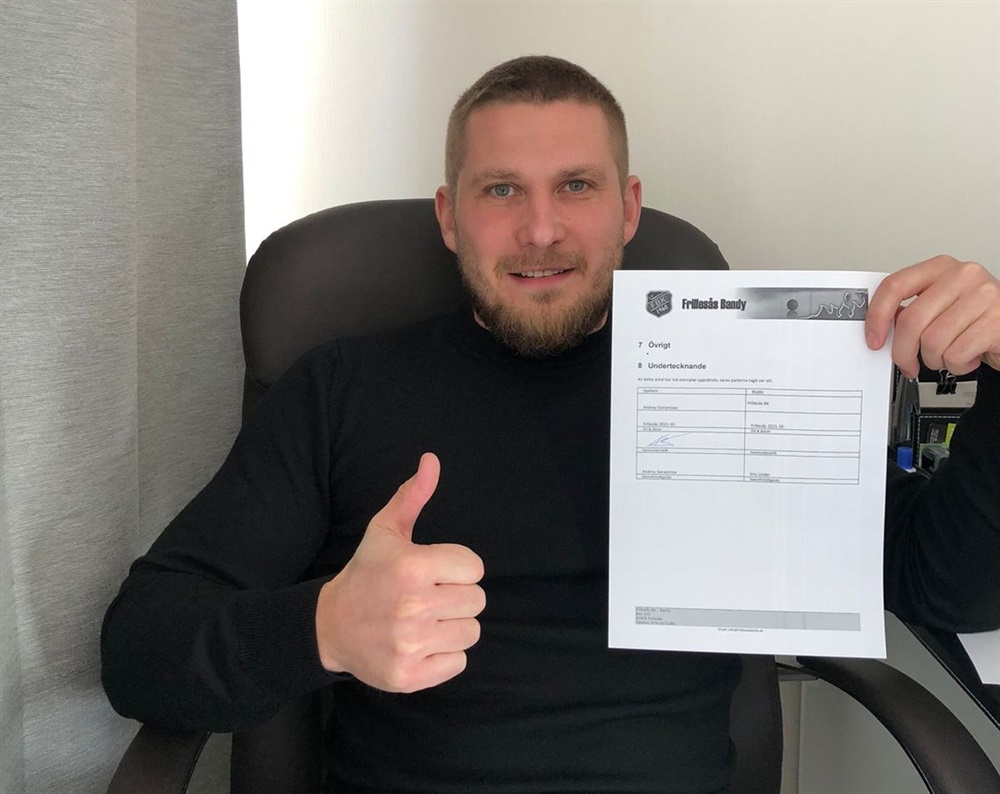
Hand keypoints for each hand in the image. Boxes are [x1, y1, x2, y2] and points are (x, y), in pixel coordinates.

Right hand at [315, 453, 484, 692]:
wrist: (329, 626)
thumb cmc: (366, 573)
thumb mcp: (384, 530)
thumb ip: (412, 495)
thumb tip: (432, 460)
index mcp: (412, 567)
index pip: (474, 567)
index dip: (457, 567)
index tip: (433, 570)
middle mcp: (412, 607)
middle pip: (476, 601)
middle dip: (456, 596)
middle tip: (429, 596)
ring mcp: (410, 645)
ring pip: (470, 632)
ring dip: (452, 625)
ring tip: (425, 618)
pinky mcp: (410, 676)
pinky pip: (458, 662)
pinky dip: (444, 655)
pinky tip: (421, 643)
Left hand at [866, 256, 999, 377]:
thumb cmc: (976, 319)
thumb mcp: (942, 306)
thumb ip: (913, 309)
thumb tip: (882, 326)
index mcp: (941, 267)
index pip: (894, 286)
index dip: (877, 316)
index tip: (873, 339)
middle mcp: (963, 276)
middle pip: (911, 320)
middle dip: (903, 352)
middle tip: (908, 364)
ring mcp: (983, 296)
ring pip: (932, 341)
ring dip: (936, 360)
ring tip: (950, 354)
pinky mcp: (997, 320)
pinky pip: (956, 354)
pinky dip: (957, 365)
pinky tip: (967, 357)